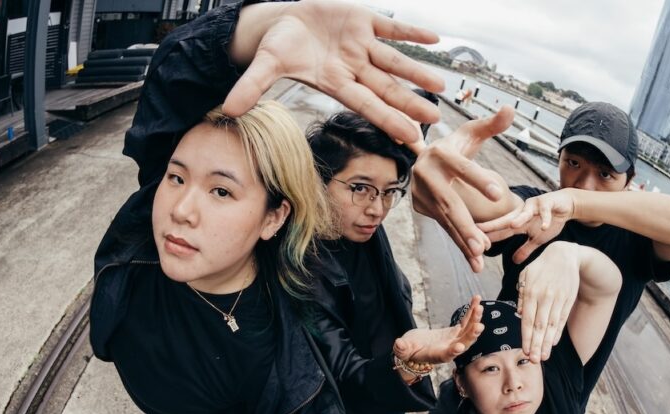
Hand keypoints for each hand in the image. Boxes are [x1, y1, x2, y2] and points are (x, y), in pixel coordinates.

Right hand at [225, 0, 444, 143]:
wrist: (283, 21)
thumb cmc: (277, 47)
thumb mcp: (266, 65)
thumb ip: (253, 87)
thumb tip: (230, 110)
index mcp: (335, 82)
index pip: (366, 105)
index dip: (388, 119)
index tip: (410, 136)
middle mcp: (353, 68)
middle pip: (386, 88)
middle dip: (410, 103)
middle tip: (433, 119)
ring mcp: (361, 45)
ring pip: (394, 61)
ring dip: (417, 72)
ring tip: (440, 85)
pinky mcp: (363, 20)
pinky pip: (392, 27)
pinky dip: (411, 32)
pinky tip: (434, 39)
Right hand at [393, 295, 483, 363]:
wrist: (416, 347)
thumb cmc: (408, 350)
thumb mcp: (404, 349)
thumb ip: (402, 349)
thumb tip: (398, 344)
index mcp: (437, 355)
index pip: (446, 355)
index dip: (453, 351)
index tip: (460, 347)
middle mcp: (449, 349)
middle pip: (463, 343)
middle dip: (471, 335)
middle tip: (478, 325)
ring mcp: (455, 340)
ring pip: (468, 331)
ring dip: (475, 320)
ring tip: (479, 307)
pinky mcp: (456, 332)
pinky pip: (466, 321)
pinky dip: (471, 312)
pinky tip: (476, 300)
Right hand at [411, 107, 515, 271]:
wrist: (423, 158)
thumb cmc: (455, 145)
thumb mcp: (471, 132)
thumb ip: (492, 124)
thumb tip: (511, 110)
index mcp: (440, 152)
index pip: (463, 167)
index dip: (479, 179)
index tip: (499, 193)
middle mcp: (426, 174)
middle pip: (449, 202)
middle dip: (466, 225)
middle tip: (483, 244)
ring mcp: (421, 194)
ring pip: (446, 220)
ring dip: (463, 241)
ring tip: (480, 258)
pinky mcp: (422, 208)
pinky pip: (444, 228)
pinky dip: (460, 244)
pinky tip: (474, 262)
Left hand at [478, 188, 576, 262]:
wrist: (565, 205)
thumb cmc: (548, 221)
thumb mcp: (537, 239)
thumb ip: (525, 249)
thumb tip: (514, 262)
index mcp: (517, 221)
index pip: (500, 230)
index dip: (488, 236)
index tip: (473, 241)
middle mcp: (522, 212)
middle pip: (506, 219)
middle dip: (493, 225)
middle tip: (479, 230)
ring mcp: (534, 206)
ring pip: (526, 213)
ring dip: (519, 218)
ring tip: (512, 225)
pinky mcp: (548, 202)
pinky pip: (546, 211)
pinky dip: (546, 218)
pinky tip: (544, 226)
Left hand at [515, 242, 579, 361]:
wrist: (565, 255)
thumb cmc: (541, 267)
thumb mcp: (525, 275)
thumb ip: (522, 294)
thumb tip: (519, 313)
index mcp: (531, 292)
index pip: (527, 319)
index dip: (526, 337)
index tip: (524, 350)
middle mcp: (544, 297)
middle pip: (540, 325)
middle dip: (536, 345)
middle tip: (534, 361)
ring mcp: (558, 299)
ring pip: (552, 325)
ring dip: (547, 342)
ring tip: (544, 356)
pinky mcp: (568, 299)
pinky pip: (562, 319)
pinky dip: (558, 331)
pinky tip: (554, 343)